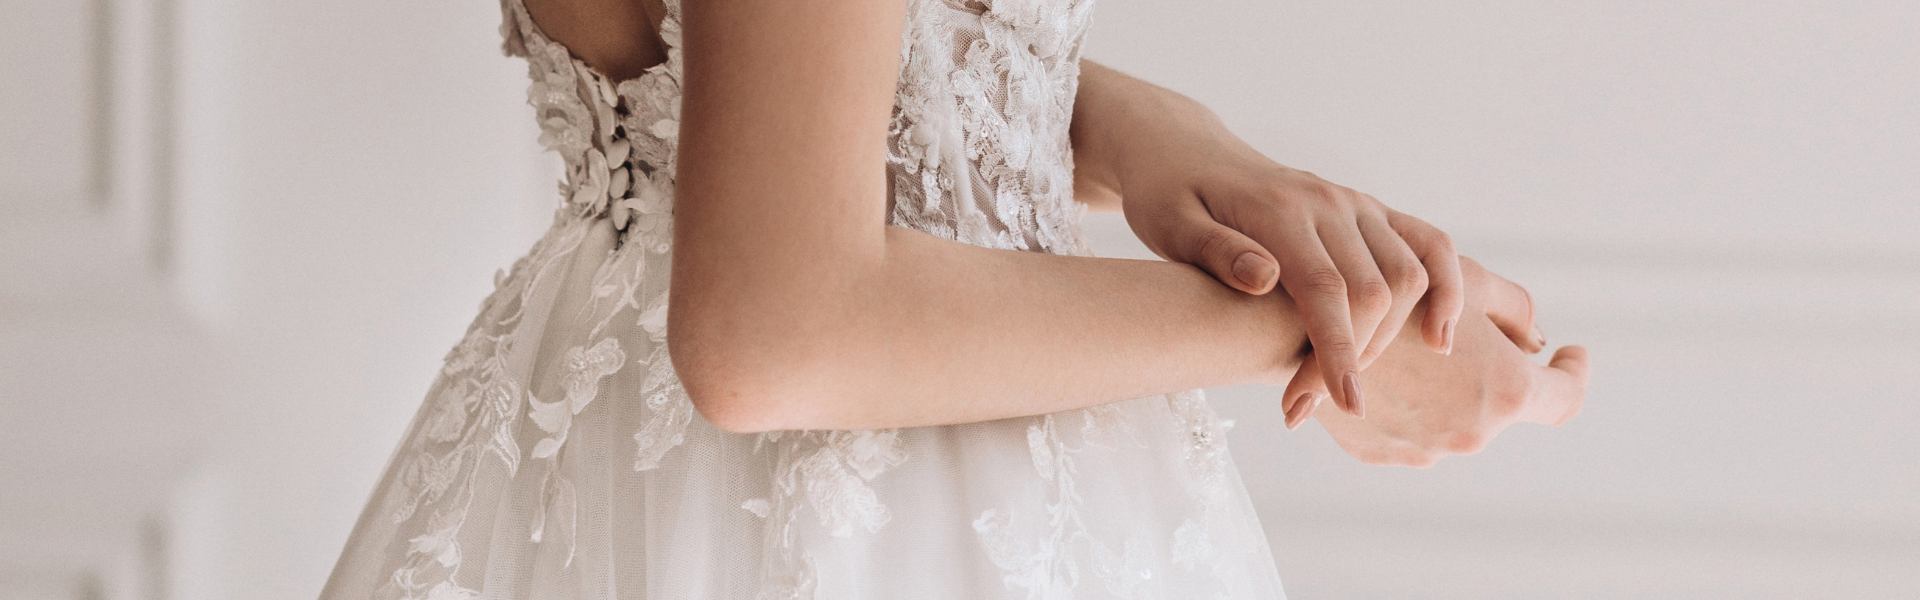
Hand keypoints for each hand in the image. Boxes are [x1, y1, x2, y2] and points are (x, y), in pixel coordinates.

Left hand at [1117, 127, 1462, 418]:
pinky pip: (1430, 245)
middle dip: (1353, 358)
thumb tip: (1265, 279)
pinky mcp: (1370, 212)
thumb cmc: (1170, 197)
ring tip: (1343, 384)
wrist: (1188, 155)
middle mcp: (1328, 203)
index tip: (1342, 404)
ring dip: (1390, 339)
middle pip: (1374, 291)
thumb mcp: (1170, 225)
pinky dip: (1448, 288)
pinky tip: (1437, 338)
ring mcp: (1356, 205)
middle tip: (1303, 408)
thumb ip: (1216, 252)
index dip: (1337, 350)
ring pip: (1409, 275)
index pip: (1324, 289)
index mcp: (1279, 209)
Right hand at [1290, 257, 1588, 466]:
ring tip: (1405, 346)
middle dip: (1488, 371)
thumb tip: (1535, 340)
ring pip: (1448, 416)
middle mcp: (1469, 431)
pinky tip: (1374, 367)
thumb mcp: (1463, 279)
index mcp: (1503, 390)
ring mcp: (1423, 449)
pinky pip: (1405, 427)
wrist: (1299, 327)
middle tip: (1462, 330)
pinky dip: (1401, 403)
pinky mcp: (1380, 454)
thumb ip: (1514, 308)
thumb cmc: (1388, 289)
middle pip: (1498, 403)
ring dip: (1442, 389)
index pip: (1565, 396)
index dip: (1572, 372)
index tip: (1568, 354)